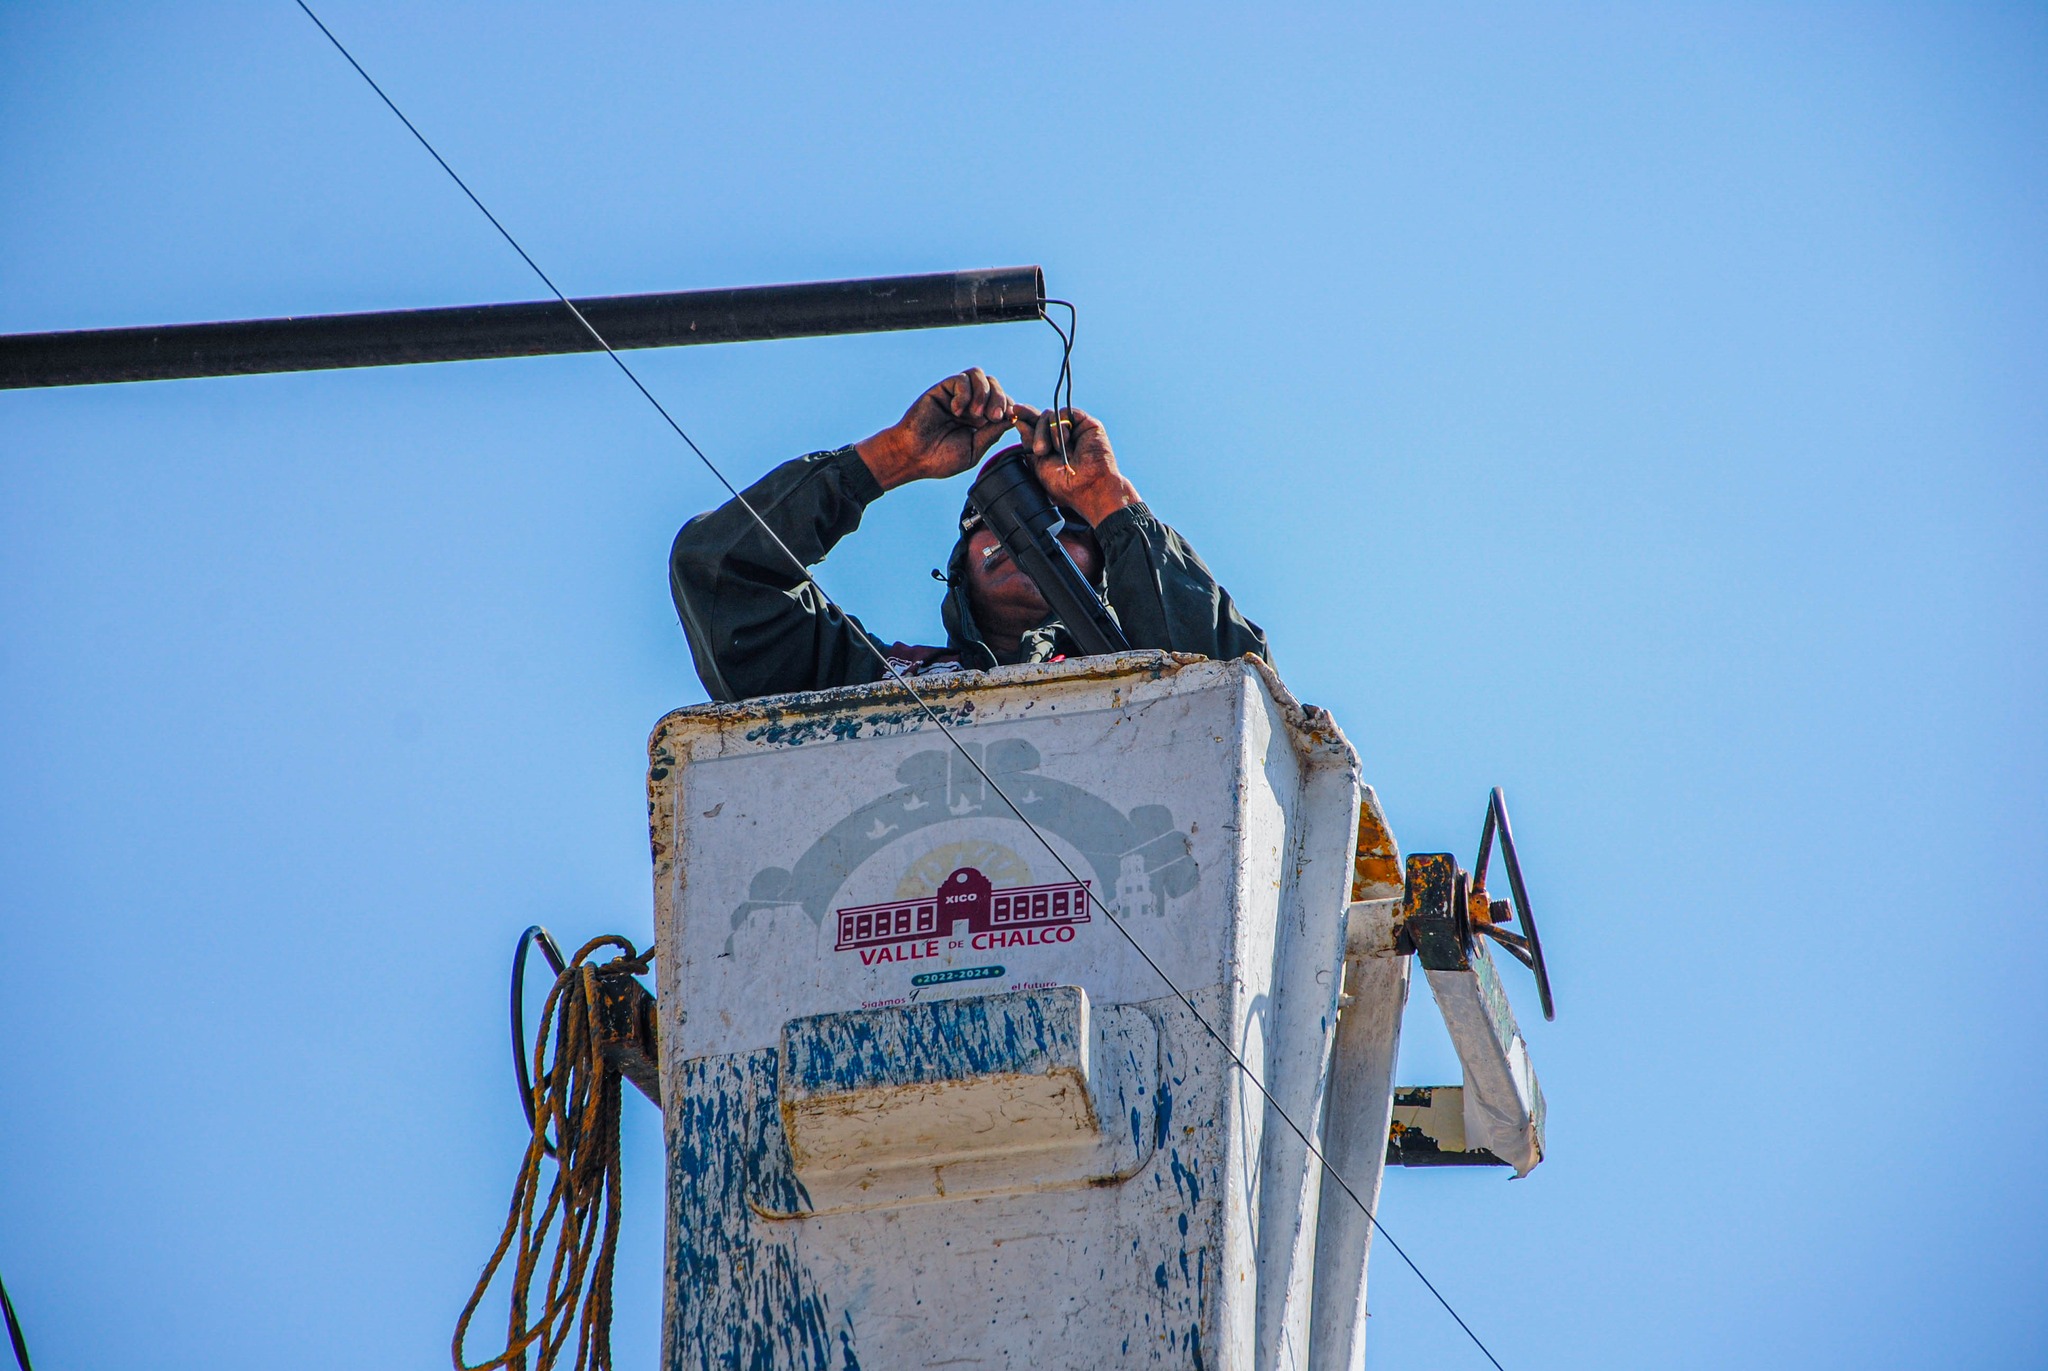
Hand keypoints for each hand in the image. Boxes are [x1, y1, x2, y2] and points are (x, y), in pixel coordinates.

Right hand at [855, 369, 1014, 491]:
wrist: (913, 456)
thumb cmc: (941, 458)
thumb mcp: (974, 449)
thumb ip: (992, 433)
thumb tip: (1013, 417)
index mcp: (982, 420)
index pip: (1004, 403)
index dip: (1009, 407)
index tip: (1007, 420)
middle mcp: (971, 404)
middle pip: (995, 386)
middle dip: (1000, 399)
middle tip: (993, 417)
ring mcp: (957, 395)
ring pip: (980, 376)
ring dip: (984, 393)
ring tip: (975, 414)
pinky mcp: (943, 389)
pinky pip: (962, 379)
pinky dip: (965, 393)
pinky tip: (956, 411)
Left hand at [1012, 403, 1140, 526]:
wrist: (1089, 486)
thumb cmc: (1064, 484)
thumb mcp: (1038, 464)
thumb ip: (1028, 442)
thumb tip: (1018, 421)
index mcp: (1050, 446)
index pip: (1034, 426)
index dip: (1024, 418)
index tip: (1013, 412)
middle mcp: (1062, 436)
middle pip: (1040, 418)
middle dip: (1033, 429)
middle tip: (1039, 450)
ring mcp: (1074, 429)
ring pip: (1050, 415)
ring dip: (1046, 432)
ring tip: (1053, 450)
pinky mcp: (1086, 423)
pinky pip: (1064, 413)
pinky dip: (1060, 427)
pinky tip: (1066, 440)